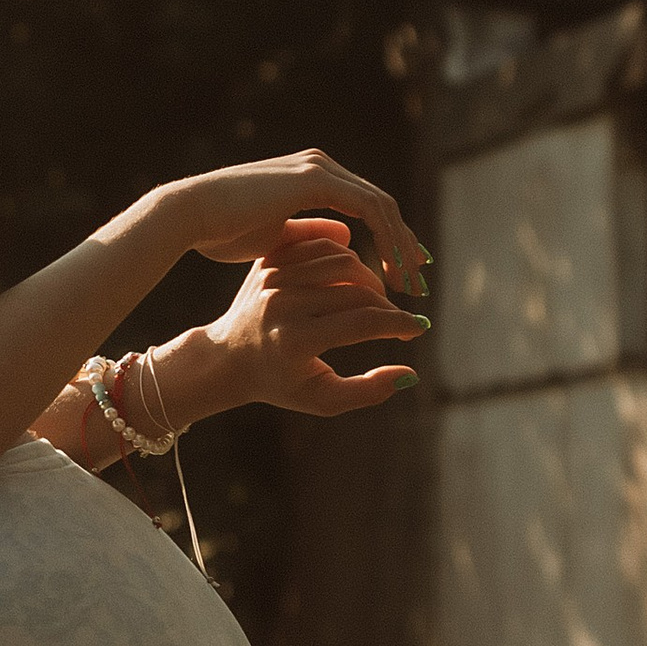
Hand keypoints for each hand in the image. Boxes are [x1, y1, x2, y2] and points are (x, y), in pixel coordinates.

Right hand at [167, 149, 428, 293]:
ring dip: (400, 246)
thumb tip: (345, 240)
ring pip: (382, 206)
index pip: (368, 206)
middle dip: (404, 245)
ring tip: (410, 283)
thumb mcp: (277, 238)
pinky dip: (386, 239)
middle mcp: (321, 165)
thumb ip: (311, 235)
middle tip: (419, 282)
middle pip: (381, 204)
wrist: (192, 216)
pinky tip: (390, 270)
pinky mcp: (316, 179)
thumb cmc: (222, 232)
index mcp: (313, 176)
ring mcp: (320, 168)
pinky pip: (369, 208)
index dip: (390, 239)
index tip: (404, 273)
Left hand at [204, 217, 427, 416]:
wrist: (228, 357)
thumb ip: (367, 392)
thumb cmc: (281, 383)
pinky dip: (344, 257)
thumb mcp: (323, 400)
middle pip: (356, 290)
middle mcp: (282, 305)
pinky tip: (352, 278)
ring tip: (375, 300)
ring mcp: (273, 278)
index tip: (418, 329)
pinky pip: (319, 246)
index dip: (398, 324)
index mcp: (295, 341)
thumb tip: (410, 374)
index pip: (362, 323)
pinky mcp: (269, 261)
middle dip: (386, 304)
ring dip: (368, 277)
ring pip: (342, 260)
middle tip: (396, 319)